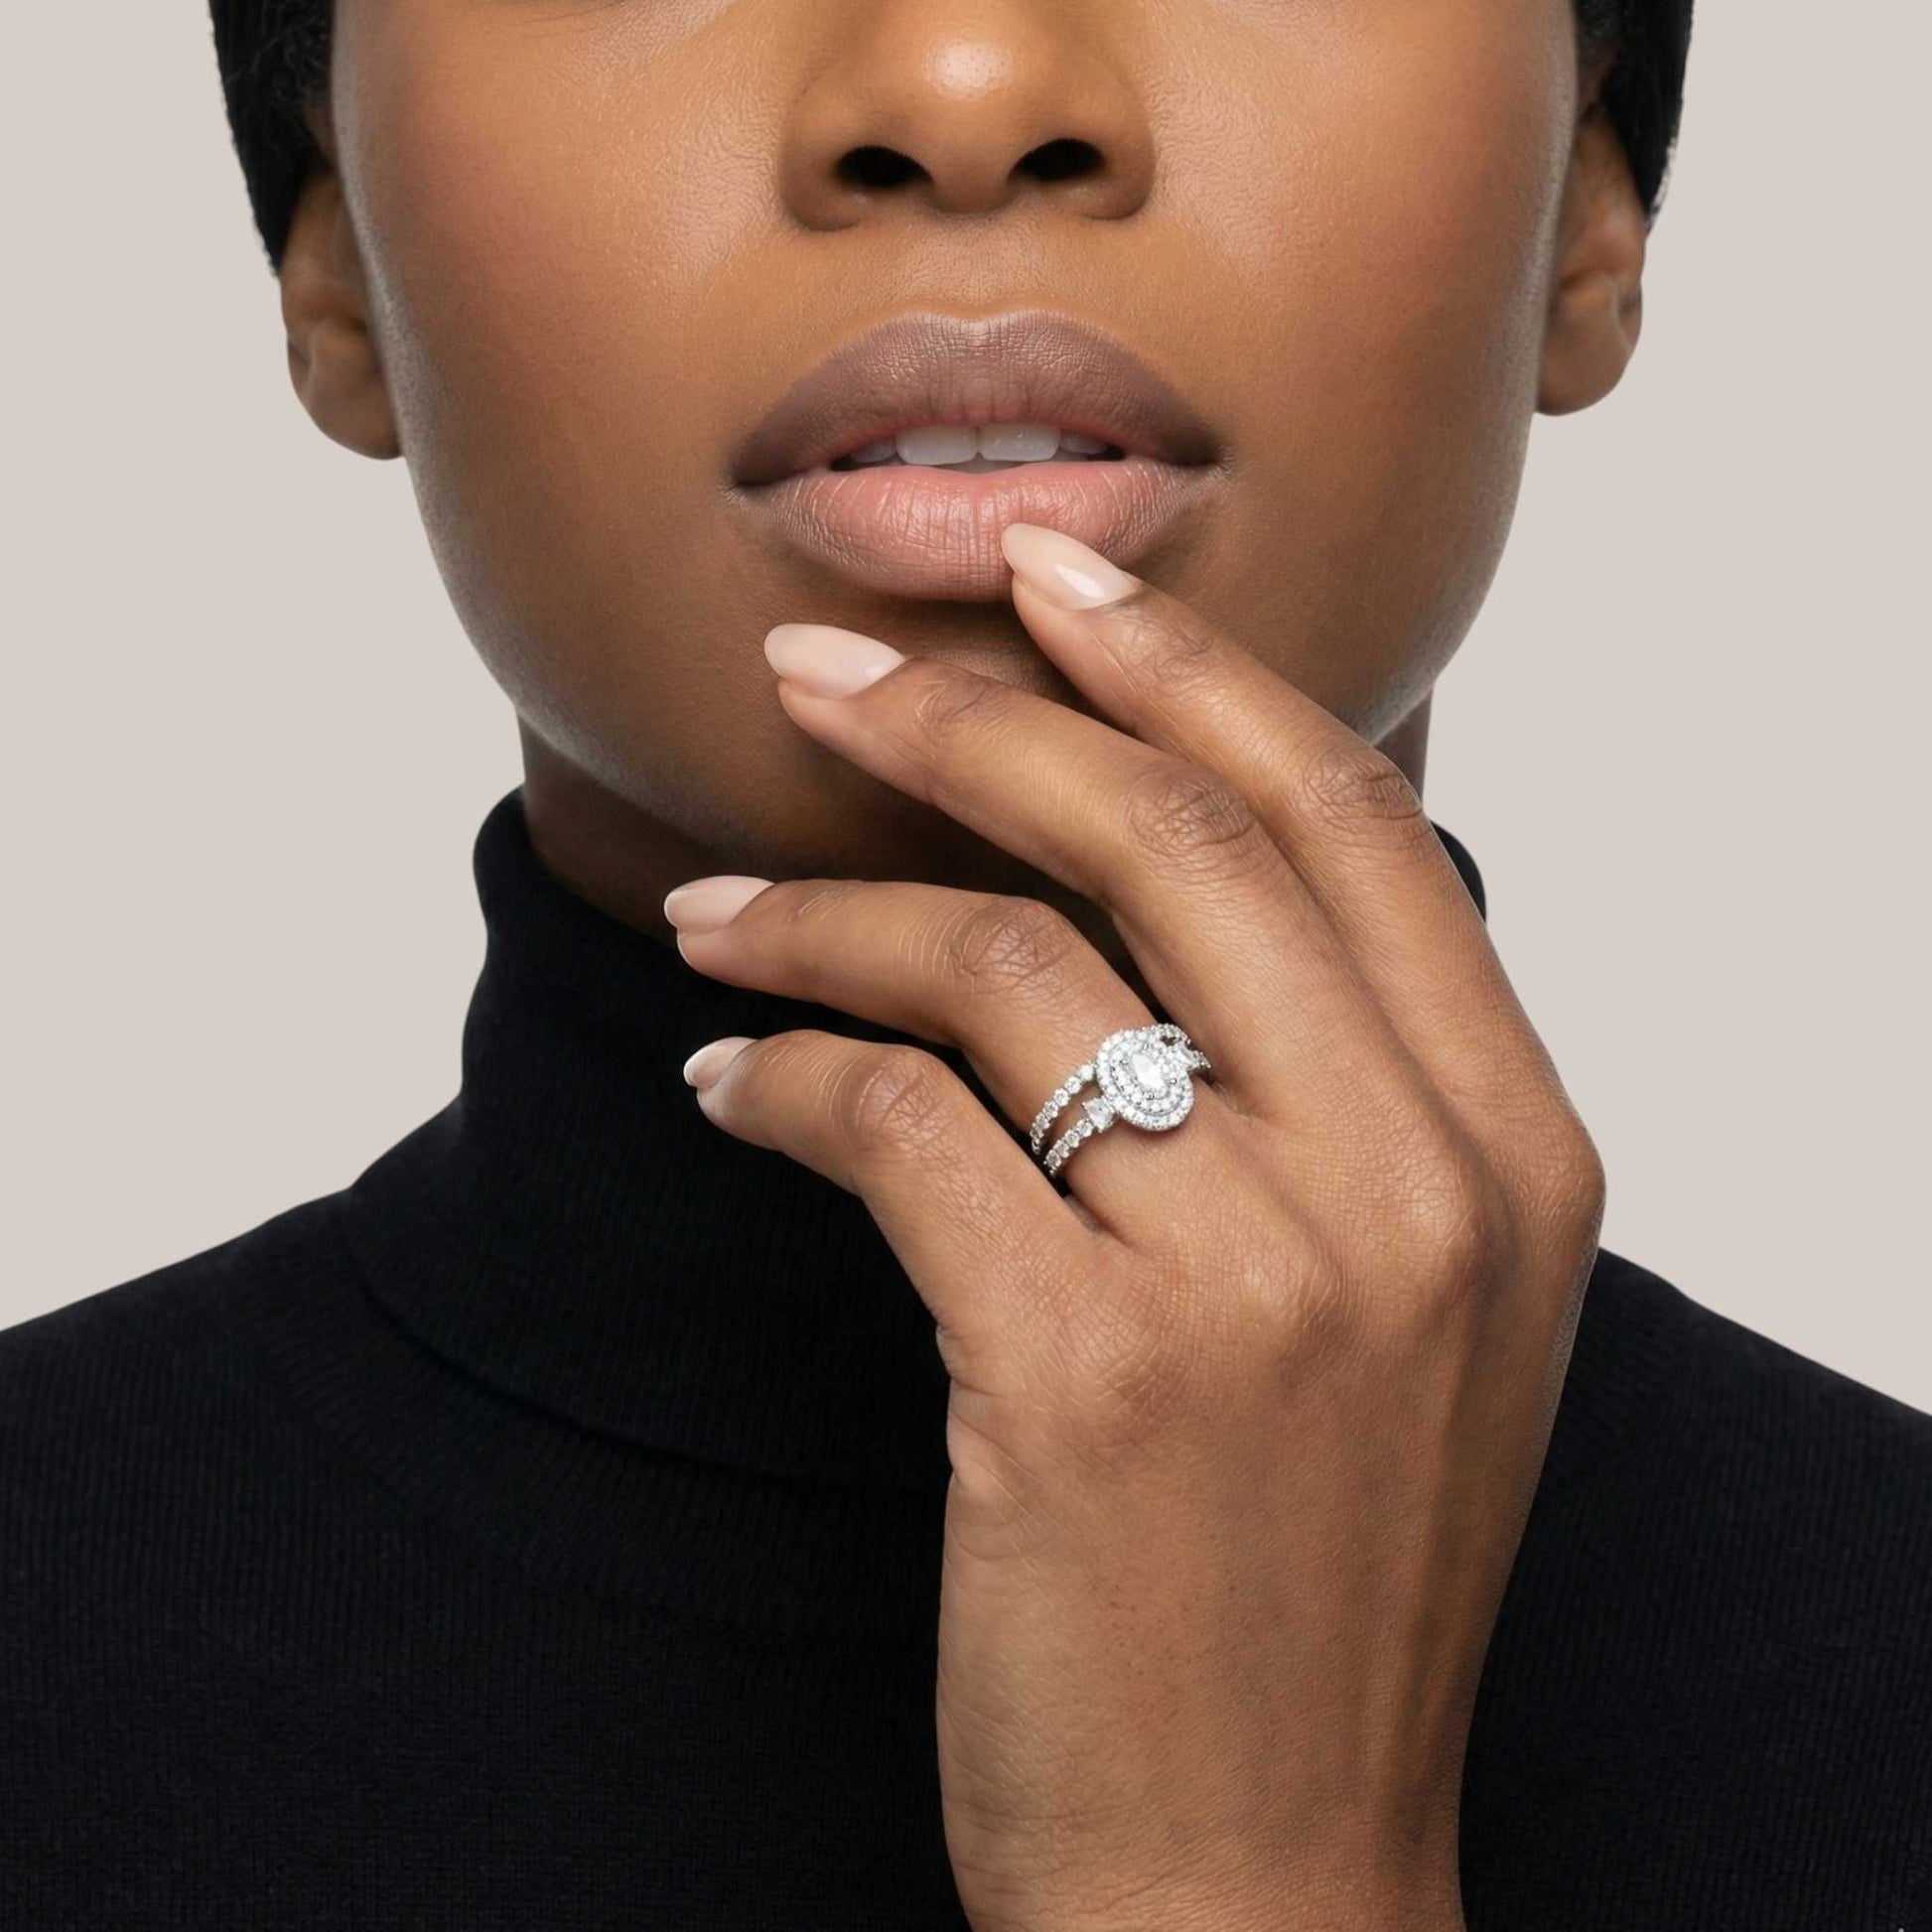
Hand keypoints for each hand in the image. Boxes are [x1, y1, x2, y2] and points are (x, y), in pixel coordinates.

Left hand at [664, 523, 1603, 1931]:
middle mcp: (1413, 1186)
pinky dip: (785, 1082)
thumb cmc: (1315, 1571)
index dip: (1186, 670)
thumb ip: (1346, 1091)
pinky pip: (897, 1127)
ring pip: (1005, 969)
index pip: (1349, 819)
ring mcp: (1259, 1280)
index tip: (1051, 579)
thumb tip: (1172, 889)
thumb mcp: (1412, 1313)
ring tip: (721, 914)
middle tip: (829, 666)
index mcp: (1512, 1149)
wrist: (1260, 1866)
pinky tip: (730, 1089)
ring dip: (828, 914)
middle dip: (980, 717)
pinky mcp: (1079, 1376)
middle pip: (1175, 840)